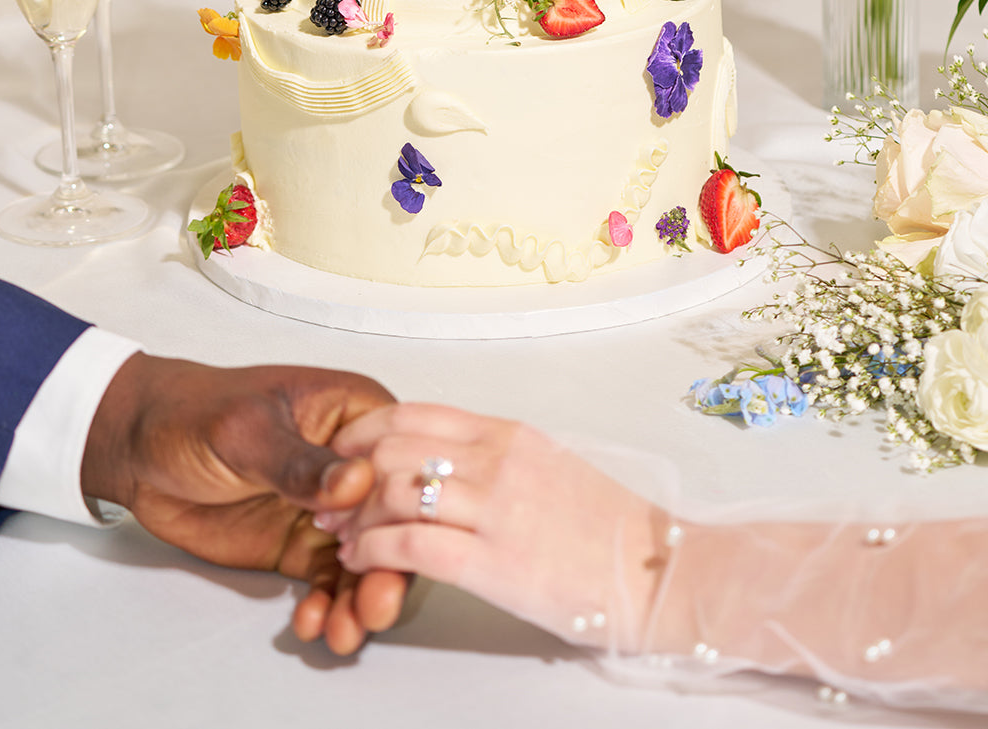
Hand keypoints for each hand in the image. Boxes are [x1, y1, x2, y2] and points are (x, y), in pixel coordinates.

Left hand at [80, 354, 407, 653]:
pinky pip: (330, 581)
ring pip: (366, 559)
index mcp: (354, 414)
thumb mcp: (247, 431)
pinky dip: (328, 606)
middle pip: (391, 519)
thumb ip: (299, 461)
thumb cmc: (195, 412)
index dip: (406, 507)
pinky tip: (313, 623)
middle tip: (374, 607)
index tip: (391, 547)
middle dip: (388, 568)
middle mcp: (352, 463)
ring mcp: (329, 509)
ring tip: (344, 631)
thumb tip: (355, 482)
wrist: (140, 449)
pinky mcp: (303, 544)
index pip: (401, 463)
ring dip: (360, 598)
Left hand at [319, 404, 666, 649]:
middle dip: (347, 473)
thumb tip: (447, 461)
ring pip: (393, 492)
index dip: (366, 430)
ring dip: (353, 515)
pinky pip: (409, 544)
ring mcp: (495, 509)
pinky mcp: (492, 562)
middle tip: (329, 498)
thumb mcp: (551, 467)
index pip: (416, 414)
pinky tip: (362, 560)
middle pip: (393, 447)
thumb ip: (498, 457)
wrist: (657, 573)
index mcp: (509, 434)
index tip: (343, 452)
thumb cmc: (607, 527)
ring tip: (341, 535)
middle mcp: (497, 461)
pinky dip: (372, 550)